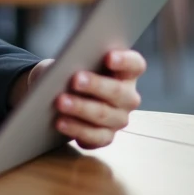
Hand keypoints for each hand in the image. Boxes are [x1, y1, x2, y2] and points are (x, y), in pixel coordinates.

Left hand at [22, 49, 145, 149]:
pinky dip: (76, 129)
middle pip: (118, 92)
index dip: (124, 60)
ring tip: (61, 102)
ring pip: (104, 115)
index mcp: (127, 72)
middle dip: (96, 85)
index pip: (135, 64)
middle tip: (75, 80)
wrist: (58, 94)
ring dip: (81, 108)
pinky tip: (60, 122)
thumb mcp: (70, 60)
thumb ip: (76, 59)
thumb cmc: (71, 71)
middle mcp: (128, 97)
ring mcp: (119, 119)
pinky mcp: (106, 137)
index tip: (108, 57)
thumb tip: (66, 65)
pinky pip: (95, 137)